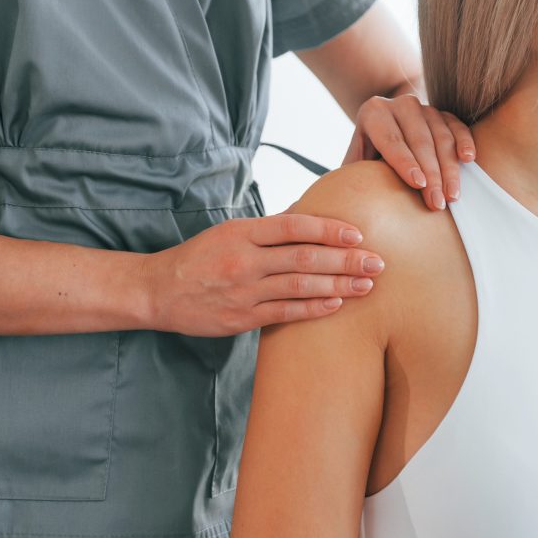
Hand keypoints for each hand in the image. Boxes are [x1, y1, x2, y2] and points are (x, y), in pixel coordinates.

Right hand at [142, 214, 384, 336]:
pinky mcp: (242, 318)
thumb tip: (308, 219)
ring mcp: (244, 291)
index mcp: (241, 233)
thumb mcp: (228, 233)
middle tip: (377, 262)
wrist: (159, 291)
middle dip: (345, 259)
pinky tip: (337, 303)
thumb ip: (266, 230)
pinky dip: (314, 308)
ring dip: (338, 284)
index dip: (328, 230)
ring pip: (300, 286)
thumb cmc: (199, 258)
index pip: (293, 226)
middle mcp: (244, 260)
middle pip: (304, 257)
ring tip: (367, 285)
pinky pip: (286, 312)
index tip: (357, 234)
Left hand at [342, 94, 475, 210]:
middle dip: (431, 174)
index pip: (391, 139)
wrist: (383, 131)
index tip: (417, 184)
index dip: (404, 162)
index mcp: (373, 113)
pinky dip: (464, 141)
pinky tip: (468, 160)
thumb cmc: (366, 155)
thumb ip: (350, 175)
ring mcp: (424, 107)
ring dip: (449, 168)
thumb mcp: (355, 161)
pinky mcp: (443, 113)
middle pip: (419, 140)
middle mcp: (400, 105)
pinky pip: (457, 126)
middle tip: (437, 203)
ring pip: (441, 135)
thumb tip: (340, 201)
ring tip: (452, 196)